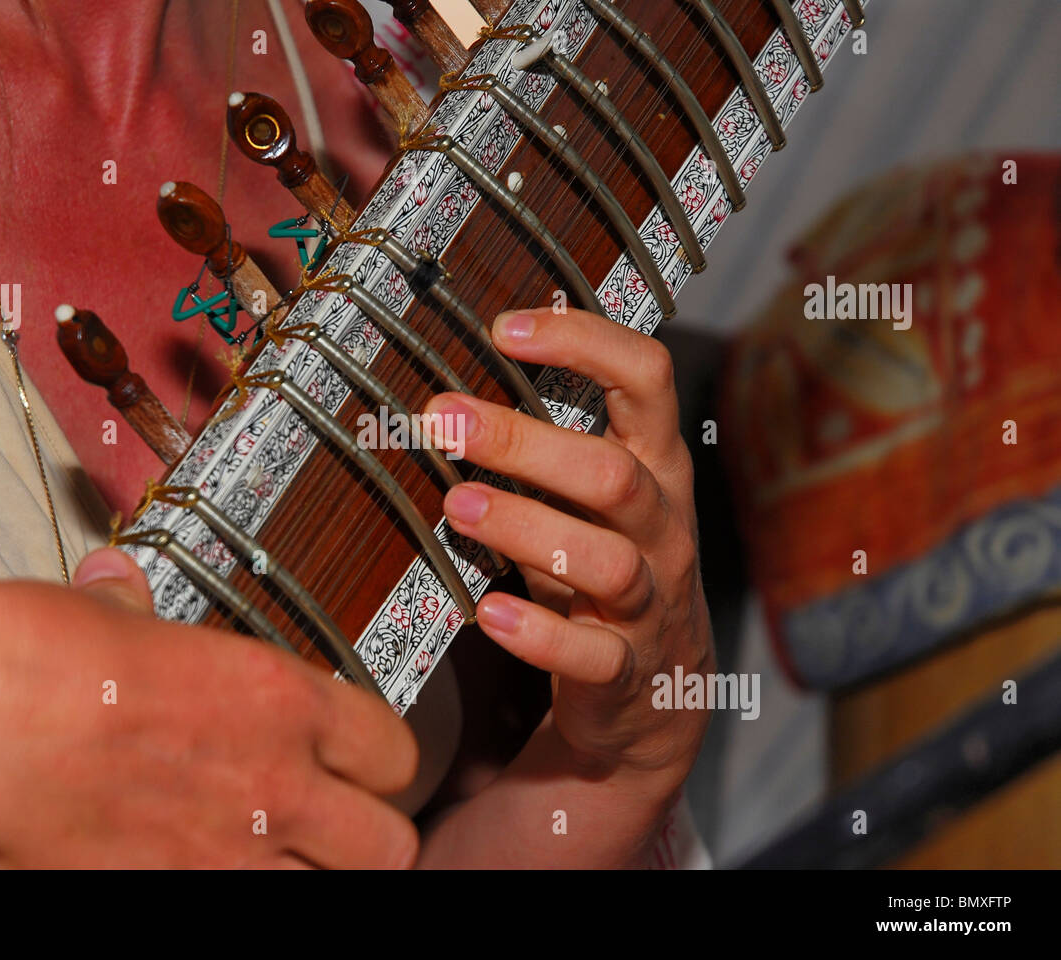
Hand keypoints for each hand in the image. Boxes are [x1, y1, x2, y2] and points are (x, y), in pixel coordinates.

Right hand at [0, 552, 418, 867]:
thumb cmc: (37, 659)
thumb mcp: (111, 617)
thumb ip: (139, 618)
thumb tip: (120, 594)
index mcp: (281, 701)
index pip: (392, 751)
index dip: (375, 762)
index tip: (350, 765)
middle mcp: (276, 787)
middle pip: (387, 844)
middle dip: (362, 839)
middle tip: (323, 828)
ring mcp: (229, 860)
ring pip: (326, 894)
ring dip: (301, 875)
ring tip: (260, 857)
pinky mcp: (173, 904)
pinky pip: (238, 916)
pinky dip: (226, 898)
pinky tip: (185, 872)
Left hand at [425, 308, 714, 780]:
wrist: (657, 688)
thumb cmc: (606, 563)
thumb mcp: (590, 495)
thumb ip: (547, 440)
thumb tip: (465, 369)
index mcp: (656, 464)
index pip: (647, 379)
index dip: (585, 343)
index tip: (504, 328)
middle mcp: (663, 526)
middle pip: (611, 474)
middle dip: (525, 442)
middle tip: (443, 419)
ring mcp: (651, 601)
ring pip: (607, 561)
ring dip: (525, 528)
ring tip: (455, 507)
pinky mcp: (625, 670)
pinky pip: (594, 656)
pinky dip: (540, 636)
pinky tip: (488, 613)